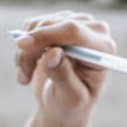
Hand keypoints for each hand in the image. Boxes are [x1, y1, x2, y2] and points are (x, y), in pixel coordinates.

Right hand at [13, 11, 114, 126]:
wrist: (63, 103)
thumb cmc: (71, 104)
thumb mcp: (70, 99)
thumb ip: (63, 76)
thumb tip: (52, 52)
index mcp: (104, 49)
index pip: (74, 31)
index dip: (46, 35)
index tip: (22, 46)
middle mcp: (94, 30)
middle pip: (53, 25)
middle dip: (31, 50)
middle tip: (23, 78)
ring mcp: (76, 22)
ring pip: (38, 25)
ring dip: (25, 52)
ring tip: (26, 75)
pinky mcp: (59, 21)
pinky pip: (32, 26)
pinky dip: (25, 47)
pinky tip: (28, 66)